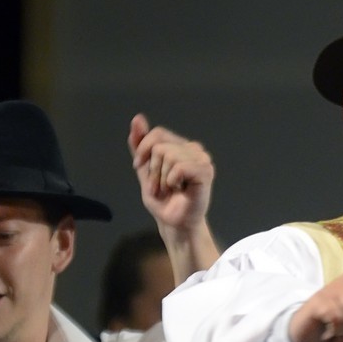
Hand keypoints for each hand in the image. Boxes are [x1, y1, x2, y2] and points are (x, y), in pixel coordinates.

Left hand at [128, 113, 213, 235]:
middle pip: (159, 146)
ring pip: (168, 155)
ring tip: (171, 189)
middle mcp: (193, 149)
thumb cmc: (163, 200)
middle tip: (161, 187)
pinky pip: (179, 167)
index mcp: (180, 145)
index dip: (143, 150)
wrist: (174, 223)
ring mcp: (202, 159)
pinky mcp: (206, 171)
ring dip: (162, 178)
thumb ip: (140, 145)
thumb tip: (137, 118)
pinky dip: (172, 181)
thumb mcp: (145, 169)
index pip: (157, 134)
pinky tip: (180, 189)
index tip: (139, 167)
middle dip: (153, 170)